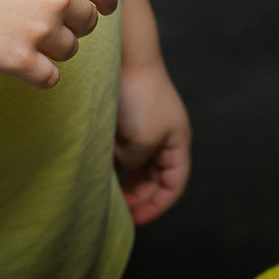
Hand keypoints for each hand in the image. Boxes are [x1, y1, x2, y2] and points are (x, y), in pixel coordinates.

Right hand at [0, 0, 118, 88]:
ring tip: (23, 35)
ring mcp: (42, 30)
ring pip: (70, 50)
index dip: (104, 2)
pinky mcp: (20, 60)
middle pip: (88, 22)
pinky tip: (23, 62)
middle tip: (43, 20)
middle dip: (72, 23)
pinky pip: (50, 77)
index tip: (103, 10)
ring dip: (53, 47)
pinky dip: (40, 73)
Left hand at [115, 58, 192, 223]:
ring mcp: (147, 128)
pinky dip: (116, 163)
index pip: (174, 185)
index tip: (134, 219)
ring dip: (125, 180)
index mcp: (178, 143)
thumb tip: (123, 166)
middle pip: (156, 178)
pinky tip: (100, 169)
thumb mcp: (141, 142)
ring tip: (107, 191)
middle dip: (139, 196)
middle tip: (116, 208)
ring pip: (139, 166)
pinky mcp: (128, 119)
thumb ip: (134, 164)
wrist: (126, 59)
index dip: (157, 205)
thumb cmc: (139, 99)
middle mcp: (165, 137)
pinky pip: (125, 151)